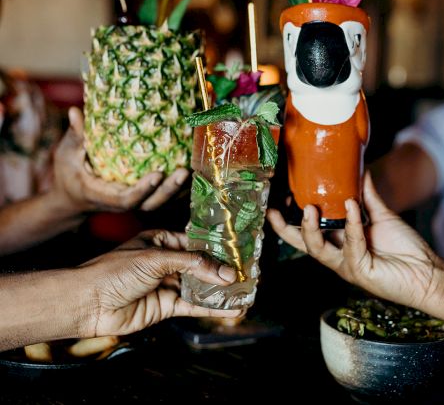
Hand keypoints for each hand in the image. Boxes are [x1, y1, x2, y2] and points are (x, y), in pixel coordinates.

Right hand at [52, 107, 188, 212]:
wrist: (72, 198)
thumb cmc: (69, 173)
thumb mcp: (66, 154)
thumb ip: (76, 136)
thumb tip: (75, 112)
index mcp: (102, 195)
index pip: (126, 199)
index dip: (143, 189)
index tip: (158, 173)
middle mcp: (122, 203)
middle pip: (150, 204)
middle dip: (169, 191)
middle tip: (185, 171)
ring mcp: (135, 203)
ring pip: (162, 203)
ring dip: (181, 190)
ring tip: (197, 170)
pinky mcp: (144, 199)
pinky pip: (165, 198)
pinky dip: (181, 188)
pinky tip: (197, 171)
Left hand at [80, 230, 240, 336]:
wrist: (88, 302)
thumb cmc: (115, 270)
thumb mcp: (156, 258)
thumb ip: (192, 264)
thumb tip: (225, 272)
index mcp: (162, 240)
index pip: (196, 242)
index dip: (217, 247)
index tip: (239, 251)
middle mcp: (166, 261)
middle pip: (200, 264)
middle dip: (222, 269)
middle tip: (249, 271)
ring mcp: (166, 284)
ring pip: (199, 286)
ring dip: (221, 289)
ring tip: (246, 289)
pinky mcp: (165, 306)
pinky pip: (193, 305)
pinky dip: (212, 307)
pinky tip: (231, 308)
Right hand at [267, 173, 437, 308]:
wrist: (428, 273)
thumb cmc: (403, 248)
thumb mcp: (380, 216)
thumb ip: (368, 196)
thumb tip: (361, 171)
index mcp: (337, 243)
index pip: (305, 233)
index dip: (288, 222)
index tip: (277, 202)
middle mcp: (337, 255)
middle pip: (301, 244)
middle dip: (285, 229)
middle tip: (275, 209)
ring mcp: (346, 265)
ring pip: (318, 248)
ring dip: (310, 228)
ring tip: (309, 207)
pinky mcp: (360, 271)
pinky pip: (352, 244)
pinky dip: (351, 223)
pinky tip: (352, 206)